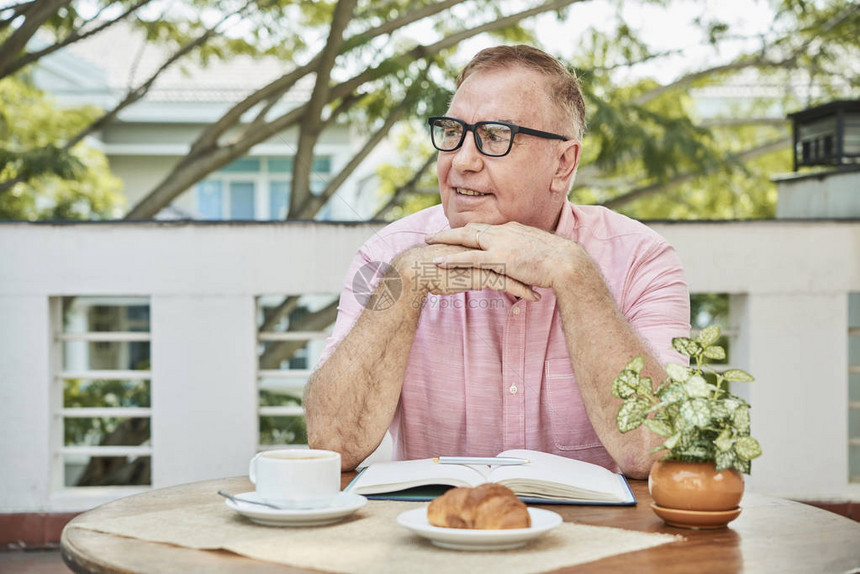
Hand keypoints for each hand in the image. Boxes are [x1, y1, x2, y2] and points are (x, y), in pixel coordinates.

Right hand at [393, 243, 538, 300]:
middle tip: (545, 272)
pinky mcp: (480, 275)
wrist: (414, 270)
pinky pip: (507, 283)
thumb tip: (469, 267)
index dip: (518, 256)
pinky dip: (523, 290)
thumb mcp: (451, 263)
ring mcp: (483, 261)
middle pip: (514, 255)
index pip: (503, 248)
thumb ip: (464, 262)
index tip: (531, 264)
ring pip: (514, 269)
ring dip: (531, 278)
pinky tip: (534, 298)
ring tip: (544, 287)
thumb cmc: (429, 268)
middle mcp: (482, 249)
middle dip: (530, 264)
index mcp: (476, 243)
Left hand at [425, 222, 580, 292]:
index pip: (485, 228)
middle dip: (450, 231)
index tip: (455, 232)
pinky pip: (469, 258)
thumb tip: (521, 259)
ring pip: (465, 239)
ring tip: (428, 243)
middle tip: (433, 235)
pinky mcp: (499, 259)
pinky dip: (451, 259)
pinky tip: (438, 261)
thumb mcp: (538, 251)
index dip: (468, 230)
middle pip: (471, 228)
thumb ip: (525, 252)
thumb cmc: (558, 261)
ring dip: (444, 240)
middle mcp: (503, 232)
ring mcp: (500, 244)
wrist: (566, 262)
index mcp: (513, 229)